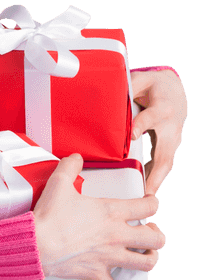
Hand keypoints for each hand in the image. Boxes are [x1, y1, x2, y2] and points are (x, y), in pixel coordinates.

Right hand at [32, 154, 163, 279]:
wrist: (37, 243)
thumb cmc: (49, 215)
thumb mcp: (59, 183)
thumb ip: (70, 166)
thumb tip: (76, 157)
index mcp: (111, 212)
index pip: (148, 207)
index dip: (153, 203)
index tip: (150, 203)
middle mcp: (117, 236)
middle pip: (156, 239)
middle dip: (156, 235)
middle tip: (148, 232)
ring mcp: (110, 257)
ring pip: (146, 264)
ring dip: (148, 261)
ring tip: (143, 257)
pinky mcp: (98, 274)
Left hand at [131, 68, 187, 194]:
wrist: (174, 91)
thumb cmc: (153, 86)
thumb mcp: (139, 81)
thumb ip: (125, 90)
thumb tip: (106, 97)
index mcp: (163, 107)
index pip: (153, 117)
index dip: (143, 125)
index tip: (132, 134)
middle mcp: (171, 127)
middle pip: (165, 152)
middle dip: (155, 172)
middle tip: (145, 190)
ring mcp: (172, 139)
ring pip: (165, 163)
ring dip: (155, 181)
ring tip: (140, 197)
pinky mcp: (168, 146)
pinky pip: (161, 163)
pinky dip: (153, 177)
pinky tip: (141, 189)